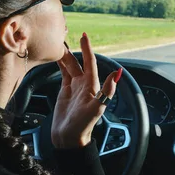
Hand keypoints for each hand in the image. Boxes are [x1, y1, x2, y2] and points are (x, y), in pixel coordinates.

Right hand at [51, 33, 121, 148]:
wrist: (69, 139)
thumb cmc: (83, 126)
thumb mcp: (96, 108)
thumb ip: (107, 91)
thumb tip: (117, 73)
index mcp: (92, 85)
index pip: (90, 62)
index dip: (88, 49)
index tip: (84, 36)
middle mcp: (85, 84)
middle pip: (79, 62)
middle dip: (75, 49)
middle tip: (66, 36)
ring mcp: (75, 87)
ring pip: (70, 66)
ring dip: (66, 55)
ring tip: (58, 44)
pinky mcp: (66, 91)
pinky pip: (64, 73)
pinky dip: (60, 64)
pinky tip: (57, 58)